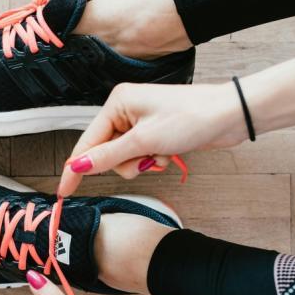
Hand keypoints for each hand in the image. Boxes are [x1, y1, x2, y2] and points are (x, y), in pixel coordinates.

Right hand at [57, 82, 248, 196]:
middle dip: (125, 163)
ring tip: (160, 155)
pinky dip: (153, 160)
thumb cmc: (191, 118)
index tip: (65, 191)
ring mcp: (140, 120)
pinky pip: (141, 154)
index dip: (76, 169)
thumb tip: (78, 166)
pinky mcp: (154, 131)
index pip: (87, 142)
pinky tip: (169, 154)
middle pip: (106, 152)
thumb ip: (108, 156)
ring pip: (124, 157)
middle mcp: (125, 109)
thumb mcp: (144, 141)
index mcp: (117, 103)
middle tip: (145, 160)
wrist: (229, 115)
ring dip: (141, 163)